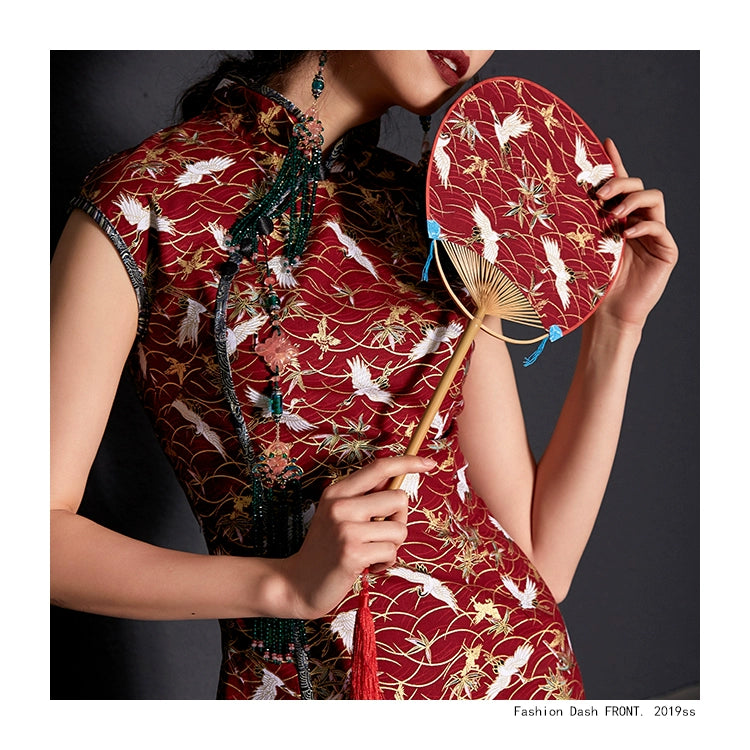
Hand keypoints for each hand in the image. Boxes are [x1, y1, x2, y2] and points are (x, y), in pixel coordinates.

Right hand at [280, 455, 435, 618]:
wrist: (299, 583)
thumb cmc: (327, 549)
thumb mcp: (338, 515)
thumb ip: (365, 499)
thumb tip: (400, 487)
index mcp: (337, 491)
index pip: (378, 468)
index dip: (407, 462)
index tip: (428, 463)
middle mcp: (340, 505)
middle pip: (399, 498)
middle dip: (399, 519)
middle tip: (380, 534)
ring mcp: (346, 529)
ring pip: (400, 528)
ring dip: (392, 545)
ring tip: (371, 552)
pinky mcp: (353, 553)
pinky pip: (392, 551)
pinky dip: (386, 563)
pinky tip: (368, 566)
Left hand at [593, 138, 677, 332]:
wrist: (608, 316)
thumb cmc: (591, 286)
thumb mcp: (581, 250)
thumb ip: (578, 227)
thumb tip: (551, 203)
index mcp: (617, 219)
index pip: (619, 184)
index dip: (614, 162)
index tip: (604, 142)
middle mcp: (637, 222)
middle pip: (636, 185)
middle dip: (618, 183)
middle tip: (598, 195)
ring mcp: (654, 235)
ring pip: (653, 198)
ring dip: (631, 200)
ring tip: (612, 215)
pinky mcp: (666, 250)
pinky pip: (658, 228)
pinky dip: (642, 227)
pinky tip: (625, 235)